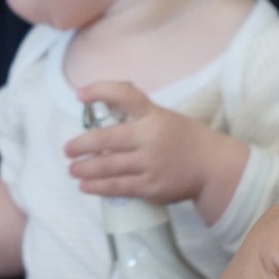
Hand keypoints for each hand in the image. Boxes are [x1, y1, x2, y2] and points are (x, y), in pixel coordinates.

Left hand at [68, 81, 240, 207]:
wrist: (211, 167)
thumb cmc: (182, 137)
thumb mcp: (162, 116)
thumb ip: (135, 114)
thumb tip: (99, 106)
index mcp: (153, 115)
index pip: (126, 95)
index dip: (100, 91)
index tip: (79, 95)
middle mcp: (150, 138)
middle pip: (108, 139)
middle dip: (82, 145)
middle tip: (67, 150)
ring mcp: (150, 164)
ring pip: (109, 167)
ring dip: (85, 169)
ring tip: (72, 170)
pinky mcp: (151, 187)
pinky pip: (119, 187)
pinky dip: (99, 187)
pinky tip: (85, 187)